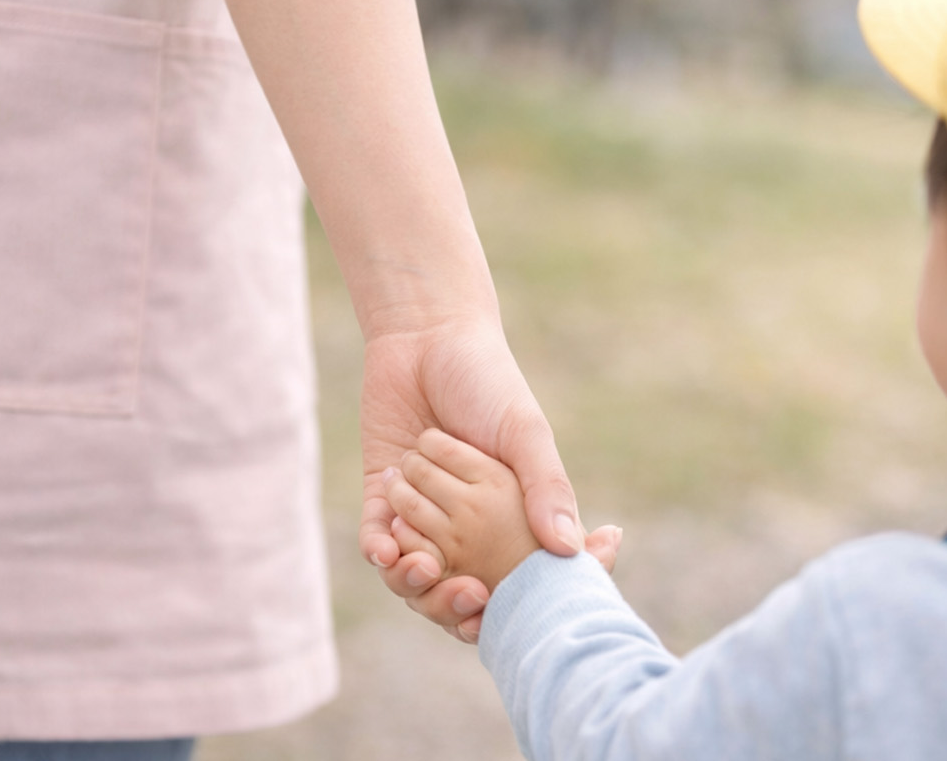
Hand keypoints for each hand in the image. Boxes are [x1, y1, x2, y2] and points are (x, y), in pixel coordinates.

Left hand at [359, 320, 615, 640]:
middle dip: (456, 606)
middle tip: (466, 599)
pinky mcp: (381, 495)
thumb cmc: (489, 381)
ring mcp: (423, 511)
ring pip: (415, 574)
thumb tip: (568, 549)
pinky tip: (387, 550)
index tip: (505, 609)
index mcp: (510, 514)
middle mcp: (467, 522)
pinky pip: (378, 539)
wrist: (427, 337)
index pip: (514, 577)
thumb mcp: (526, 433)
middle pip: (460, 589)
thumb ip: (547, 487)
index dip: (512, 606)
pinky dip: (381, 552)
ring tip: (424, 568)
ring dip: (415, 584)